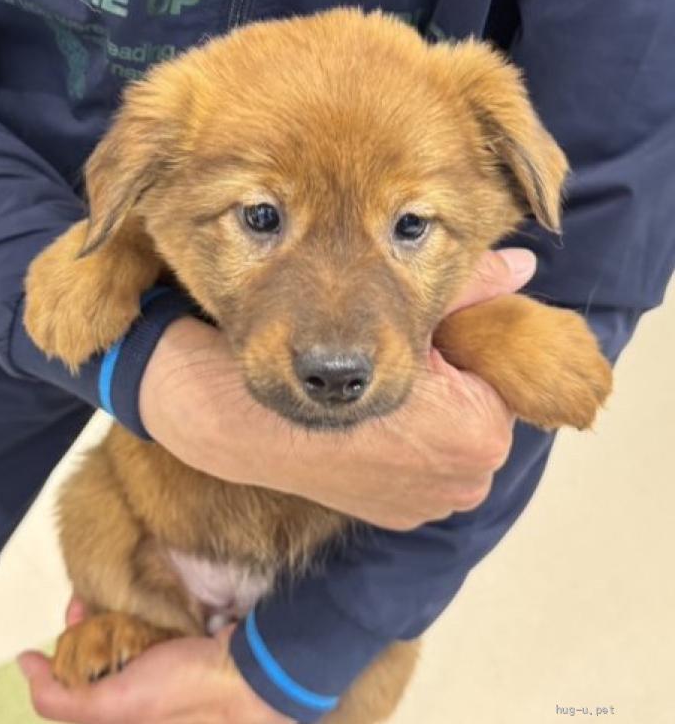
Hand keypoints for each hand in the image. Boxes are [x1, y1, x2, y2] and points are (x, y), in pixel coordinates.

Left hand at [19, 598, 291, 723]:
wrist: (249, 670)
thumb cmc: (182, 691)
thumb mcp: (114, 705)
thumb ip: (63, 696)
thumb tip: (24, 663)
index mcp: (123, 707)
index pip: (82, 671)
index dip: (69, 642)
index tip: (75, 611)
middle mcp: (141, 685)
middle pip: (104, 647)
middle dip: (91, 618)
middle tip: (90, 592)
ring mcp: (166, 660)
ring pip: (129, 629)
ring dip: (117, 605)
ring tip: (111, 581)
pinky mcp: (187, 638)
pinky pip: (155, 618)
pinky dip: (145, 603)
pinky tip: (142, 585)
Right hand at [139, 249, 535, 529]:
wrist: (255, 425)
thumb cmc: (330, 363)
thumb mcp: (408, 310)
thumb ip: (475, 286)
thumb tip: (528, 264)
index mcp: (481, 433)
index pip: (497, 378)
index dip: (462, 355)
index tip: (425, 344)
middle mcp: (466, 484)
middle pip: (478, 416)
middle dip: (453, 393)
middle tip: (404, 368)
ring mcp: (431, 507)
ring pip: (450, 447)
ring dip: (432, 426)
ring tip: (384, 400)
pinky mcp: (399, 518)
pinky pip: (421, 475)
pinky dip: (406, 453)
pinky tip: (373, 433)